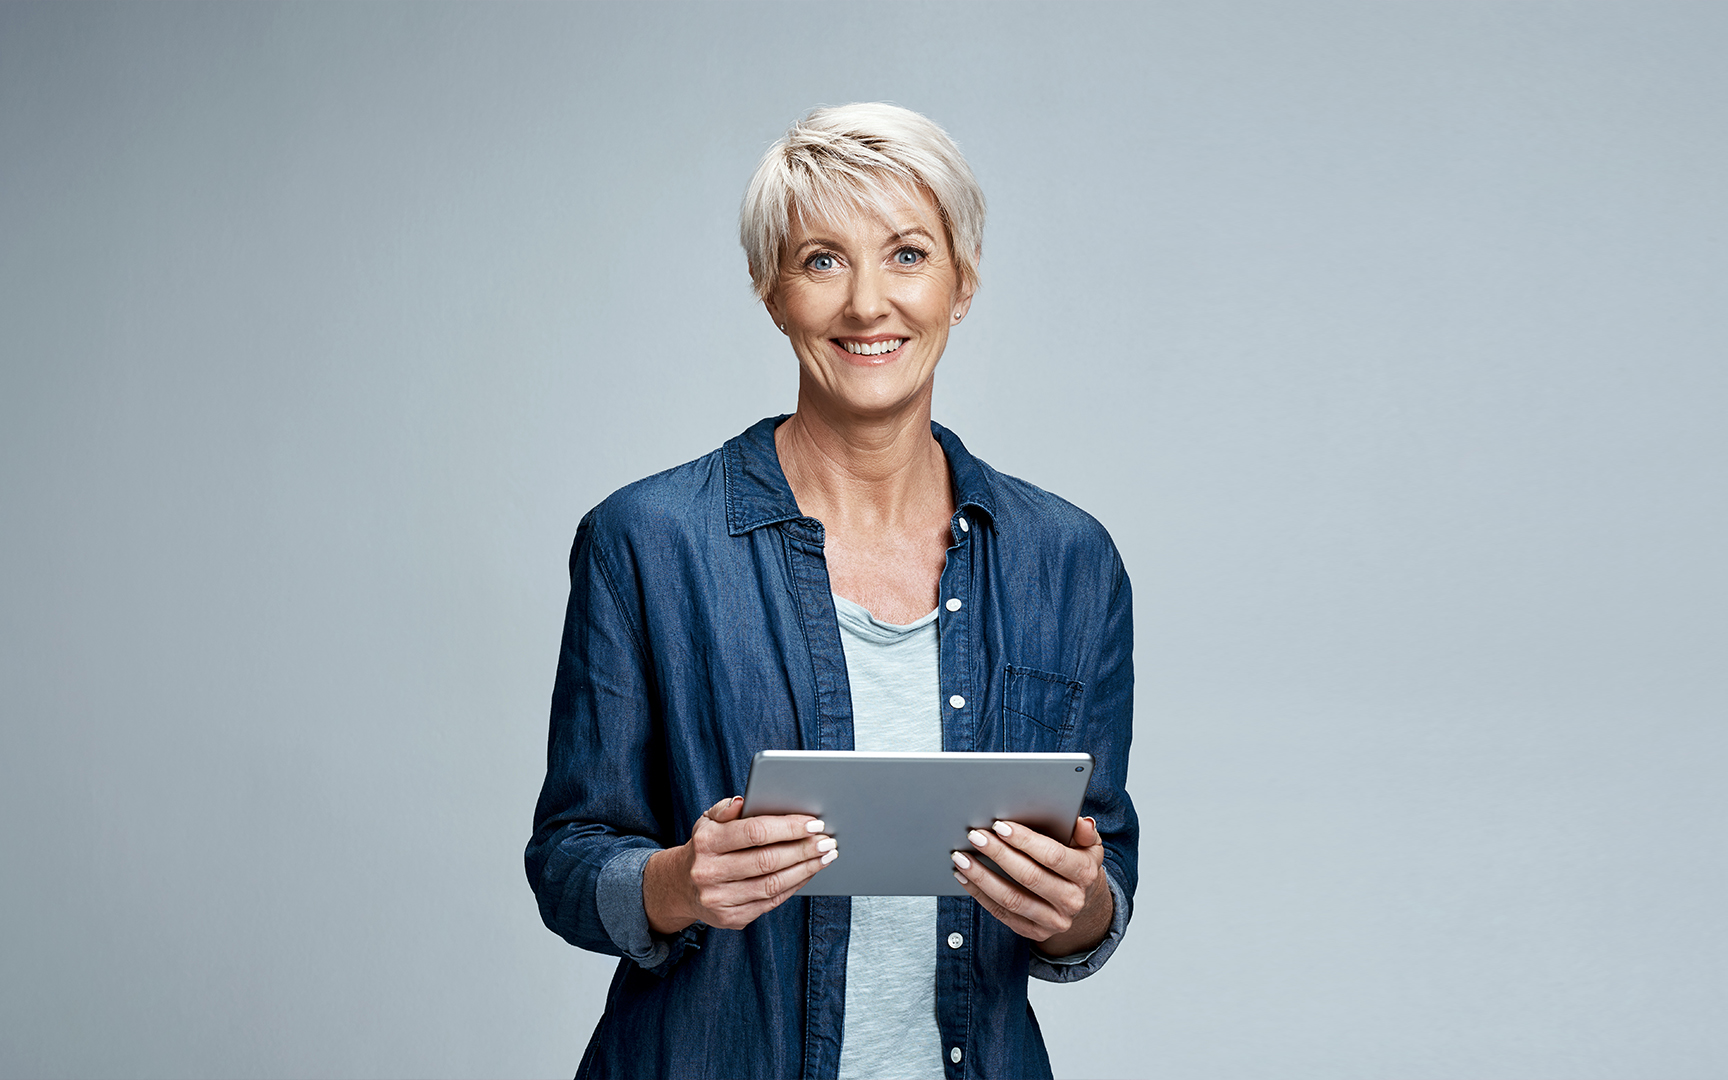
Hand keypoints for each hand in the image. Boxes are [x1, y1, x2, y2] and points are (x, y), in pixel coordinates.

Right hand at [643, 796, 836, 932]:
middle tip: (827, 840)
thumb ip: (726, 809)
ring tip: (826, 856)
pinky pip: (771, 902)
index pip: (755, 832)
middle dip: (804, 849)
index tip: (814, 822)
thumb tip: (744, 801)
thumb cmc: (705, 846)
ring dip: (806, 870)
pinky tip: (808, 873)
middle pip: (768, 860)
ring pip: (773, 884)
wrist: (680, 886)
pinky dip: (794, 886)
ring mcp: (719, 899)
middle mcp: (709, 872)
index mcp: (706, 842)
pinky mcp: (731, 918)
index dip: (788, 827)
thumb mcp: (707, 821)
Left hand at [950, 815, 1111, 955]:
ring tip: (961, 858)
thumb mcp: (1088, 845)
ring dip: (982, 877)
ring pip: (1012, 899)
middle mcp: (1072, 901)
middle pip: (1029, 877)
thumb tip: (1082, 822)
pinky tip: (964, 877)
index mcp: (1085, 874)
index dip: (1024, 840)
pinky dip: (979, 894)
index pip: (1053, 856)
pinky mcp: (1035, 932)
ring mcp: (1054, 921)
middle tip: (975, 836)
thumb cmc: (1076, 862)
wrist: (1080, 900)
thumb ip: (1084, 832)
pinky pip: (1002, 913)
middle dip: (998, 854)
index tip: (999, 826)